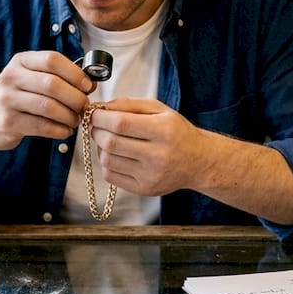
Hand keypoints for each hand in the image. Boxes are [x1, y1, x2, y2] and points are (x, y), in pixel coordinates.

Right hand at [0, 51, 94, 150]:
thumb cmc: (19, 97)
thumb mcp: (31, 78)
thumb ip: (57, 76)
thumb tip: (91, 82)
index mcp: (21, 61)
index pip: (52, 60)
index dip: (75, 73)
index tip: (88, 86)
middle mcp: (11, 77)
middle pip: (52, 84)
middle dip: (75, 97)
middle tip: (84, 107)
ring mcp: (7, 100)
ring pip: (48, 107)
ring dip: (69, 116)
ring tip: (75, 120)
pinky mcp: (8, 122)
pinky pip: (41, 126)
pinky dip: (59, 130)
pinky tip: (65, 131)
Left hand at [85, 98, 203, 195]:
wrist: (198, 161)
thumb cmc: (175, 131)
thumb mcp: (159, 109)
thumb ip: (129, 104)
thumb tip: (100, 108)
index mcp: (163, 130)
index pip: (120, 123)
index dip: (100, 118)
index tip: (94, 114)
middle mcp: (158, 155)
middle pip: (111, 143)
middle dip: (97, 131)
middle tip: (97, 126)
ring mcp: (150, 175)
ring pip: (107, 160)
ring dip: (100, 147)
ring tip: (109, 140)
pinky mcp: (144, 189)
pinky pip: (111, 175)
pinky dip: (106, 163)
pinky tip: (116, 155)